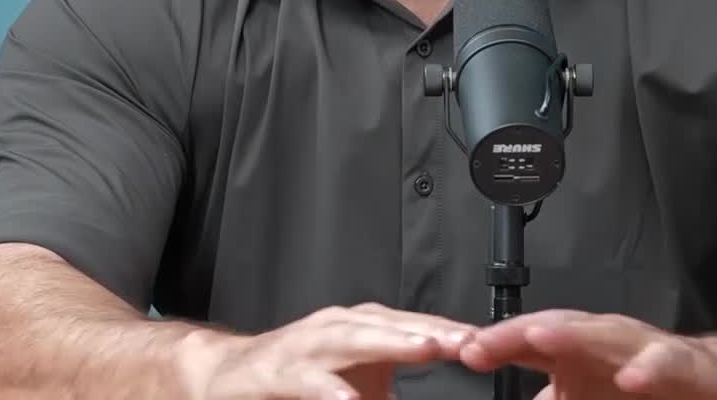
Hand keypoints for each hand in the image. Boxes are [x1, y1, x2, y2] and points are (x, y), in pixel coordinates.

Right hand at [181, 302, 475, 399]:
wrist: (232, 376)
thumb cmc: (300, 377)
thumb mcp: (357, 386)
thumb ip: (392, 394)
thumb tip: (441, 399)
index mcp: (361, 329)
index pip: (412, 326)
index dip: (447, 332)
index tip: (484, 343)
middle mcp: (337, 329)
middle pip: (390, 325)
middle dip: (429, 332)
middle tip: (465, 341)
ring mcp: (307, 346)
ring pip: (354, 339)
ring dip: (391, 343)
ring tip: (425, 350)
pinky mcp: (279, 373)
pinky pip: (309, 382)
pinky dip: (331, 390)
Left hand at [459, 310, 716, 398]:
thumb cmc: (650, 388)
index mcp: (581, 353)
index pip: (530, 343)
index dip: (497, 345)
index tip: (465, 353)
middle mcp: (608, 343)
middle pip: (557, 330)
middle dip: (519, 333)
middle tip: (484, 343)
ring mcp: (646, 349)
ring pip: (606, 334)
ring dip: (572, 333)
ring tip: (539, 336)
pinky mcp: (688, 364)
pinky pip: (667, 362)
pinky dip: (650, 367)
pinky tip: (632, 376)